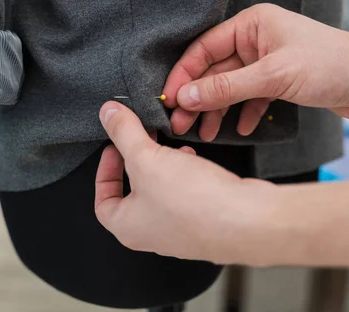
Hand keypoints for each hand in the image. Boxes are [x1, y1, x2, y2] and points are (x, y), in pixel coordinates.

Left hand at [95, 101, 276, 263]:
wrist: (246, 221)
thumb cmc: (193, 202)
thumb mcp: (147, 158)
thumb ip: (124, 133)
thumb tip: (107, 113)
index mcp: (128, 227)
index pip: (102, 203)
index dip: (104, 173)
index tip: (114, 148)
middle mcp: (152, 235)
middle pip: (133, 194)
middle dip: (137, 164)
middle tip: (142, 140)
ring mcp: (181, 232)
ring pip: (162, 193)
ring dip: (163, 167)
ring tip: (170, 146)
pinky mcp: (206, 223)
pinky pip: (187, 195)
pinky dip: (185, 174)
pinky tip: (194, 159)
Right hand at [164, 4, 348, 140]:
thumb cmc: (333, 64)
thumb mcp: (273, 76)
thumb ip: (227, 87)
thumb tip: (186, 95)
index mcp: (252, 25)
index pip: (205, 49)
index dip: (184, 75)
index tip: (169, 99)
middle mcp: (257, 41)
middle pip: (215, 71)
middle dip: (198, 98)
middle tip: (179, 124)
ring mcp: (268, 62)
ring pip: (231, 88)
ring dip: (218, 110)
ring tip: (204, 133)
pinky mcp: (280, 82)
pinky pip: (252, 97)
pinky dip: (245, 113)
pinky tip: (241, 129)